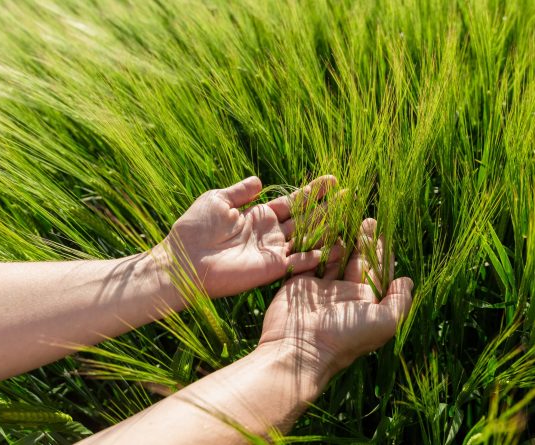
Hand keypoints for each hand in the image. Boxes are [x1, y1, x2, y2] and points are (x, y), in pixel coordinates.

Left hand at [153, 175, 336, 298]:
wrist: (182, 261)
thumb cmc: (194, 229)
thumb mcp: (217, 200)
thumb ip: (240, 192)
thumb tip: (259, 180)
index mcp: (258, 216)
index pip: (293, 202)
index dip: (313, 192)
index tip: (333, 180)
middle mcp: (270, 234)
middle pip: (306, 219)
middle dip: (328, 207)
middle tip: (351, 194)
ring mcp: (273, 252)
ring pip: (308, 238)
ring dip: (329, 228)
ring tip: (352, 216)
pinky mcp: (272, 269)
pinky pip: (301, 261)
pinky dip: (319, 256)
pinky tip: (339, 246)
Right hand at [258, 219, 413, 382]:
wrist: (299, 349)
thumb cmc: (345, 338)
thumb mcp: (384, 322)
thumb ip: (400, 301)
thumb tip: (408, 280)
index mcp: (365, 303)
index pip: (378, 272)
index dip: (382, 252)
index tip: (384, 231)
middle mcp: (345, 295)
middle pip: (357, 261)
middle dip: (364, 241)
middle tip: (369, 219)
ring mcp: (321, 289)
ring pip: (335, 257)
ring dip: (342, 238)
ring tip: (348, 218)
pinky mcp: (299, 283)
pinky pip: (311, 258)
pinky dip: (317, 244)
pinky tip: (324, 229)